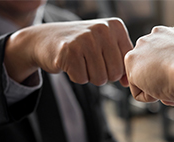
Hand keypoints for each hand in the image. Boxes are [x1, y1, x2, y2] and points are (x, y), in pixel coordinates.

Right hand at [5, 17, 132, 85]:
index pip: (126, 62)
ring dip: (89, 76)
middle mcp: (102, 29)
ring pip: (99, 79)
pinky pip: (82, 79)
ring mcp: (85, 39)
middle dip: (103, 75)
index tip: (103, 60)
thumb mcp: (105, 46)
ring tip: (81, 61)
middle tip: (90, 62)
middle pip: (114, 73)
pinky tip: (71, 63)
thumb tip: (127, 83)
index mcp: (116, 26)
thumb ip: (120, 62)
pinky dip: (76, 77)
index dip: (116, 69)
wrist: (46, 38)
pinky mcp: (69, 51)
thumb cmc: (81, 45)